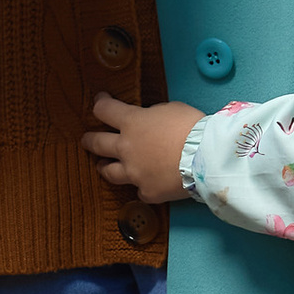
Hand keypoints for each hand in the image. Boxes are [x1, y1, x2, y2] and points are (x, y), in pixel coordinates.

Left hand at [84, 92, 198, 201]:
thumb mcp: (170, 109)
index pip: (104, 110)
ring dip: (104, 167)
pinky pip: (140, 190)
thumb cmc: (193, 127)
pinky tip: (146, 183)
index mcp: (132, 123)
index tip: (100, 102)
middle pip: (96, 143)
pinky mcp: (148, 192)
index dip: (100, 104)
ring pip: (109, 173)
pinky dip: (142, 186)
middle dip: (89, 139)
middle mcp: (126, 148)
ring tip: (103, 166)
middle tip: (87, 139)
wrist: (207, 157)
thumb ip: (152, 115)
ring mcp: (135, 173)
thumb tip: (148, 122)